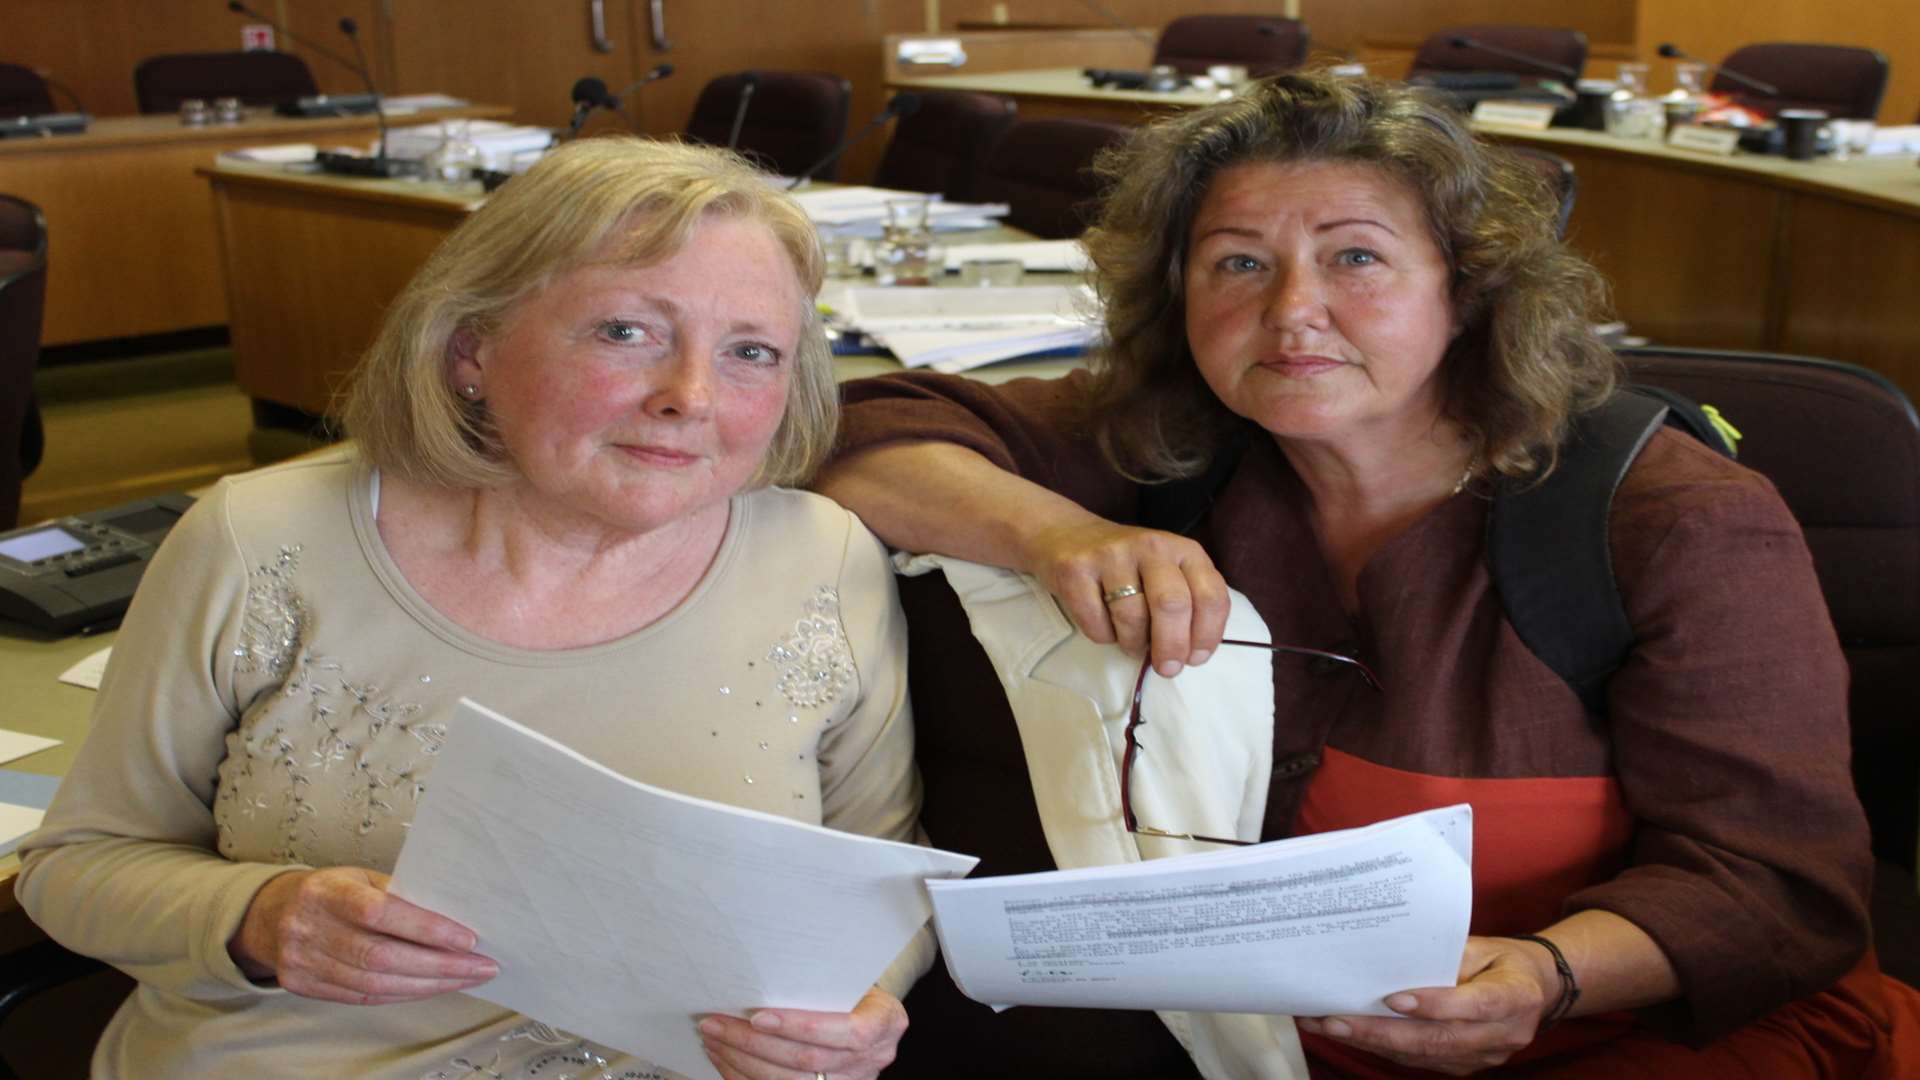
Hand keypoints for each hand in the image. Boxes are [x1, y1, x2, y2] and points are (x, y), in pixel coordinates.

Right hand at [228, 867, 497, 1004]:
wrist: (272, 914)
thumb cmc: (332, 892)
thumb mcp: (360, 877)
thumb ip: (399, 894)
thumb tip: (454, 914)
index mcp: (327, 892)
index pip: (381, 913)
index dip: (426, 929)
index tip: (468, 938)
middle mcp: (309, 927)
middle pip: (381, 957)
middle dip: (439, 966)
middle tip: (481, 966)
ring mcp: (302, 961)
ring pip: (374, 985)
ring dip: (428, 985)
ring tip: (464, 979)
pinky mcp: (302, 986)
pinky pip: (362, 998)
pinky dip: (403, 994)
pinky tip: (431, 987)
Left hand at [698, 985, 906, 1079]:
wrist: (873, 1017)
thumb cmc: (856, 989)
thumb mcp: (854, 979)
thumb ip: (824, 981)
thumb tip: (766, 970)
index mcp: (884, 1024)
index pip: (843, 1032)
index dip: (798, 1026)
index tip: (758, 1016)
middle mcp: (870, 1060)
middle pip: (805, 1061)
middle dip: (753, 1043)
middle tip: (716, 1024)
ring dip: (742, 1061)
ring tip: (714, 1039)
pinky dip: (744, 1077)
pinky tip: (725, 1059)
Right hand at [1023, 519, 1228, 676]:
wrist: (1068, 536)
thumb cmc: (1128, 566)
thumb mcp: (1168, 573)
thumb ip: (1187, 605)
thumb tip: (1190, 655)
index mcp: (1183, 549)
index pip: (1210, 595)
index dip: (1207, 634)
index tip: (1195, 658)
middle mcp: (1151, 546)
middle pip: (1172, 605)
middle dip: (1172, 646)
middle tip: (1167, 668)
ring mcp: (1111, 555)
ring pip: (1132, 618)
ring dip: (1134, 644)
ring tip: (1131, 642)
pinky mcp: (1076, 569)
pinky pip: (1096, 623)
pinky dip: (1103, 636)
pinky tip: (1104, 625)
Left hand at [1294, 936, 1554, 1074]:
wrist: (1536, 990)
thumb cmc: (1502, 960)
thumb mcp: (1482, 945)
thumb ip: (1446, 955)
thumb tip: (1392, 958)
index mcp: (1516, 997)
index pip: (1475, 1005)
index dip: (1435, 1005)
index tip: (1392, 998)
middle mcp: (1504, 1034)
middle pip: (1438, 1039)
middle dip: (1380, 1032)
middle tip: (1334, 1020)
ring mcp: (1485, 1056)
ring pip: (1423, 1055)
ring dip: (1370, 1042)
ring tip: (1327, 1026)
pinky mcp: (1465, 1066)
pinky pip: (1420, 1061)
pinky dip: (1382, 1048)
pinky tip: (1349, 1033)